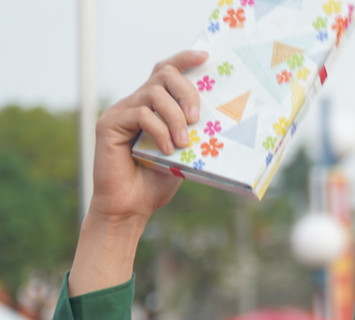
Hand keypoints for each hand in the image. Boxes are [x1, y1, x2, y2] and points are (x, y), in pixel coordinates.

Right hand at [71, 50, 206, 295]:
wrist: (130, 209)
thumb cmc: (157, 183)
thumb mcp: (186, 155)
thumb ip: (194, 134)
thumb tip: (225, 121)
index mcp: (153, 107)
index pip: (165, 71)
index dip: (183, 59)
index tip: (204, 56)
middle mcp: (134, 103)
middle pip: (162, 74)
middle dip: (186, 91)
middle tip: (199, 117)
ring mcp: (120, 112)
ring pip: (153, 94)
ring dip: (175, 117)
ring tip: (183, 142)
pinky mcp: (109, 124)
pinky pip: (140, 114)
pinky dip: (159, 130)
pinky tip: (166, 150)